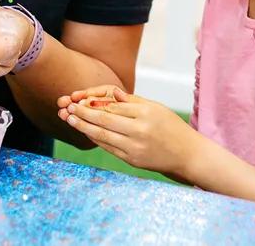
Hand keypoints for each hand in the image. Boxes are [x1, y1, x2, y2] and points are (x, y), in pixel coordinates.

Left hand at [56, 87, 197, 176]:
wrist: (186, 154)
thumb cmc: (170, 126)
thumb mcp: (155, 107)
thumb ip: (132, 101)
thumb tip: (112, 94)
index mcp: (145, 113)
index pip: (113, 106)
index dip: (94, 103)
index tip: (80, 99)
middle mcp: (139, 130)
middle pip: (104, 120)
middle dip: (83, 113)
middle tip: (69, 108)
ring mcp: (134, 147)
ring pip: (102, 135)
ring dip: (83, 127)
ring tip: (71, 119)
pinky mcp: (131, 160)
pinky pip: (108, 148)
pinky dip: (95, 139)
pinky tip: (86, 132)